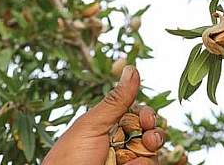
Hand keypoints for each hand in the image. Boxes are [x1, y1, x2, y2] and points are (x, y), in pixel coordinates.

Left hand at [43, 66, 165, 164]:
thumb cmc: (69, 159)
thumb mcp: (92, 126)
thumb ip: (116, 100)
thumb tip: (132, 68)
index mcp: (108, 127)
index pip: (138, 115)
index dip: (146, 115)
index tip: (145, 119)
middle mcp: (119, 143)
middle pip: (150, 131)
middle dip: (154, 132)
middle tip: (149, 138)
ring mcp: (126, 160)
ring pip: (153, 151)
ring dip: (150, 150)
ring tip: (135, 159)